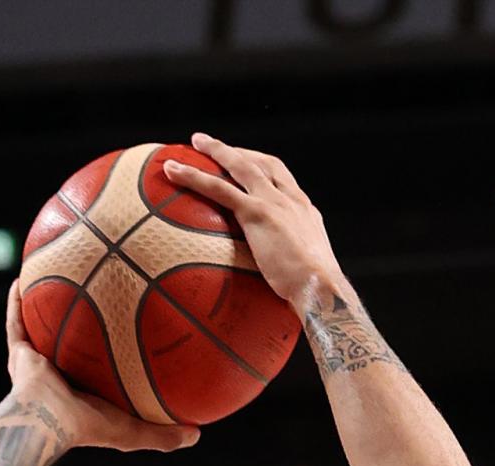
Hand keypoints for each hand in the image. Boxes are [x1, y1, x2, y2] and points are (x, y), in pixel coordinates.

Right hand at [4, 283, 197, 453]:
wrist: (48, 423)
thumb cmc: (89, 427)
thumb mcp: (135, 431)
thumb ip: (164, 435)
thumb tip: (198, 434)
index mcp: (83, 392)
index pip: (98, 367)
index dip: (110, 350)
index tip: (126, 330)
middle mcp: (59, 375)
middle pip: (71, 341)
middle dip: (81, 320)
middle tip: (95, 294)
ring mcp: (37, 363)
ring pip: (41, 326)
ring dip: (46, 303)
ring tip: (56, 275)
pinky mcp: (19, 354)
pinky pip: (16, 321)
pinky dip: (16, 301)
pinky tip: (21, 277)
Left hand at [163, 136, 342, 314]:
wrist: (321, 289)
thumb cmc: (316, 293)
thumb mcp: (308, 273)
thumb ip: (292, 268)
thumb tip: (283, 287)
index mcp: (304, 211)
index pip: (282, 180)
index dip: (263, 169)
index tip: (249, 166)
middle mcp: (290, 199)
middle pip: (262, 163)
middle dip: (238, 151)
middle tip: (214, 145)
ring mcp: (273, 202)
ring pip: (239, 166)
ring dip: (215, 151)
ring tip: (192, 144)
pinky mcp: (256, 212)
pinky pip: (218, 189)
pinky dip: (193, 176)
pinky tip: (173, 172)